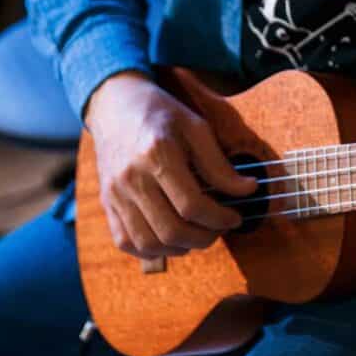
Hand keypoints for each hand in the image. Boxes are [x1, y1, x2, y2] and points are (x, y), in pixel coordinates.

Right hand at [85, 72, 256, 257]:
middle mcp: (131, 178)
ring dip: (180, 248)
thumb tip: (248, 189)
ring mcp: (115, 194)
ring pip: (148, 243)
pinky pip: (125, 242)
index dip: (220, 218)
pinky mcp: (106, 203)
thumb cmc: (160, 114)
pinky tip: (171, 239)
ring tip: (198, 235)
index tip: (235, 217)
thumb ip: (219, 164)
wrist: (115, 105)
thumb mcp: (196, 128)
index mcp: (157, 155)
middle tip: (220, 229)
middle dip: (204, 238)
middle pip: (171, 230)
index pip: (192, 205)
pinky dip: (151, 250)